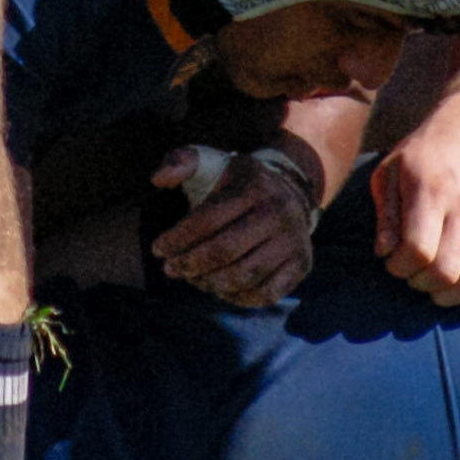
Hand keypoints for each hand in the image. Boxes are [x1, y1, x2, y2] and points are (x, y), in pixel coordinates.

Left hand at [149, 147, 314, 306]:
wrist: (289, 190)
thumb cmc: (238, 182)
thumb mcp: (211, 161)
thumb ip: (180, 162)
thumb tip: (157, 179)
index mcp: (254, 186)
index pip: (209, 219)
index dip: (178, 238)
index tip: (157, 249)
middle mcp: (278, 212)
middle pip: (225, 251)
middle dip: (190, 264)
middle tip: (170, 269)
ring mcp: (293, 240)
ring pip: (244, 276)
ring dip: (210, 284)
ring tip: (192, 278)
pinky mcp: (302, 264)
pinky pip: (266, 294)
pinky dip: (238, 298)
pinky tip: (220, 289)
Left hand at [369, 110, 459, 304]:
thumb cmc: (423, 154)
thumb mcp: (392, 170)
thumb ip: (386, 213)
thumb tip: (384, 253)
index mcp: (430, 190)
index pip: (418, 250)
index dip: (400, 267)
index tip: (393, 261)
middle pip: (445, 271)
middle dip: (421, 283)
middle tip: (412, 273)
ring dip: (450, 295)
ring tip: (435, 285)